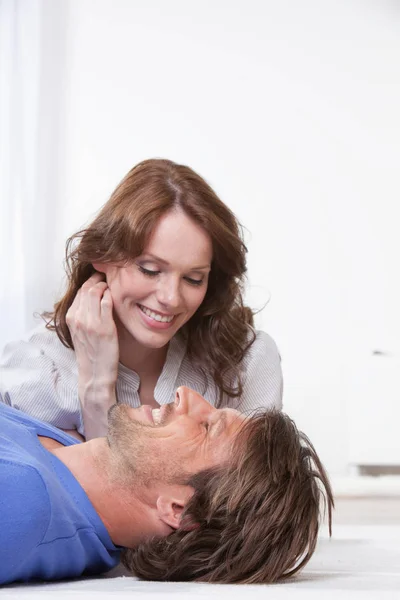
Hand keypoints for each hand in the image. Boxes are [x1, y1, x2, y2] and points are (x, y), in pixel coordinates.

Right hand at [66, 273, 118, 394]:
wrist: (95, 373)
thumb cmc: (91, 353)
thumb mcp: (80, 332)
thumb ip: (82, 315)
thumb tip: (91, 299)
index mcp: (70, 318)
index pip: (79, 291)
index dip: (90, 282)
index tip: (99, 279)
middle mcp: (77, 318)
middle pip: (86, 288)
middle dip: (98, 279)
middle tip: (108, 278)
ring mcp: (90, 322)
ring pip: (95, 292)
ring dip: (105, 285)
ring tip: (112, 287)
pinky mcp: (104, 327)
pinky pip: (107, 302)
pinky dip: (111, 295)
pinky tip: (116, 297)